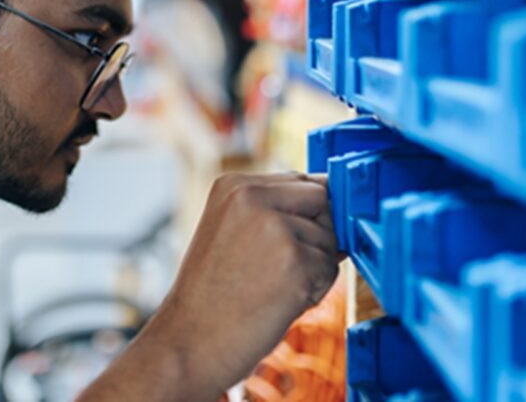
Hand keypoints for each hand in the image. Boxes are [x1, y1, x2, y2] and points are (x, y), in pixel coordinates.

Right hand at [82, 173, 338, 400]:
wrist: (187, 343)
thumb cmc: (213, 296)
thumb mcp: (233, 232)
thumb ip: (275, 212)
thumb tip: (338, 210)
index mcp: (233, 184)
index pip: (301, 181)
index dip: (307, 215)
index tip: (289, 243)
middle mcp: (252, 195)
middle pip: (322, 201)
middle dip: (316, 235)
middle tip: (277, 270)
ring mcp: (274, 226)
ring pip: (330, 237)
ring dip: (315, 267)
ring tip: (272, 288)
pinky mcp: (294, 261)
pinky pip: (330, 269)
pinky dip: (314, 292)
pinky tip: (278, 302)